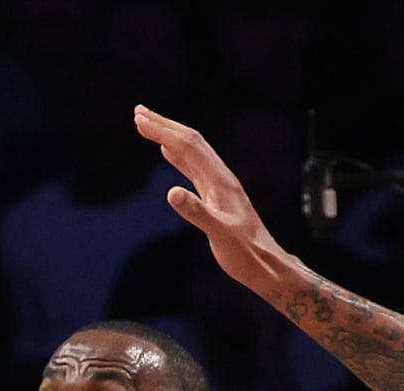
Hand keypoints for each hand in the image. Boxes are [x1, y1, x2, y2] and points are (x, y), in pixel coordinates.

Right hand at [134, 104, 291, 295]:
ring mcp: (218, 185)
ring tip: (148, 124)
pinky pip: (192, 167)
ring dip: (169, 135)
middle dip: (164, 125)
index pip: (189, 146)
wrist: (265, 264)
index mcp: (220, 181)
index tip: (140, 120)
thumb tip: (171, 192)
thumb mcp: (220, 234)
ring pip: (190, 151)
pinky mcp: (215, 195)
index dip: (164, 131)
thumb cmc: (245, 253)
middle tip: (138, 112)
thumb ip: (196, 212)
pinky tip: (167, 152)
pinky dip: (177, 155)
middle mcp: (220, 177)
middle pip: (190, 141)